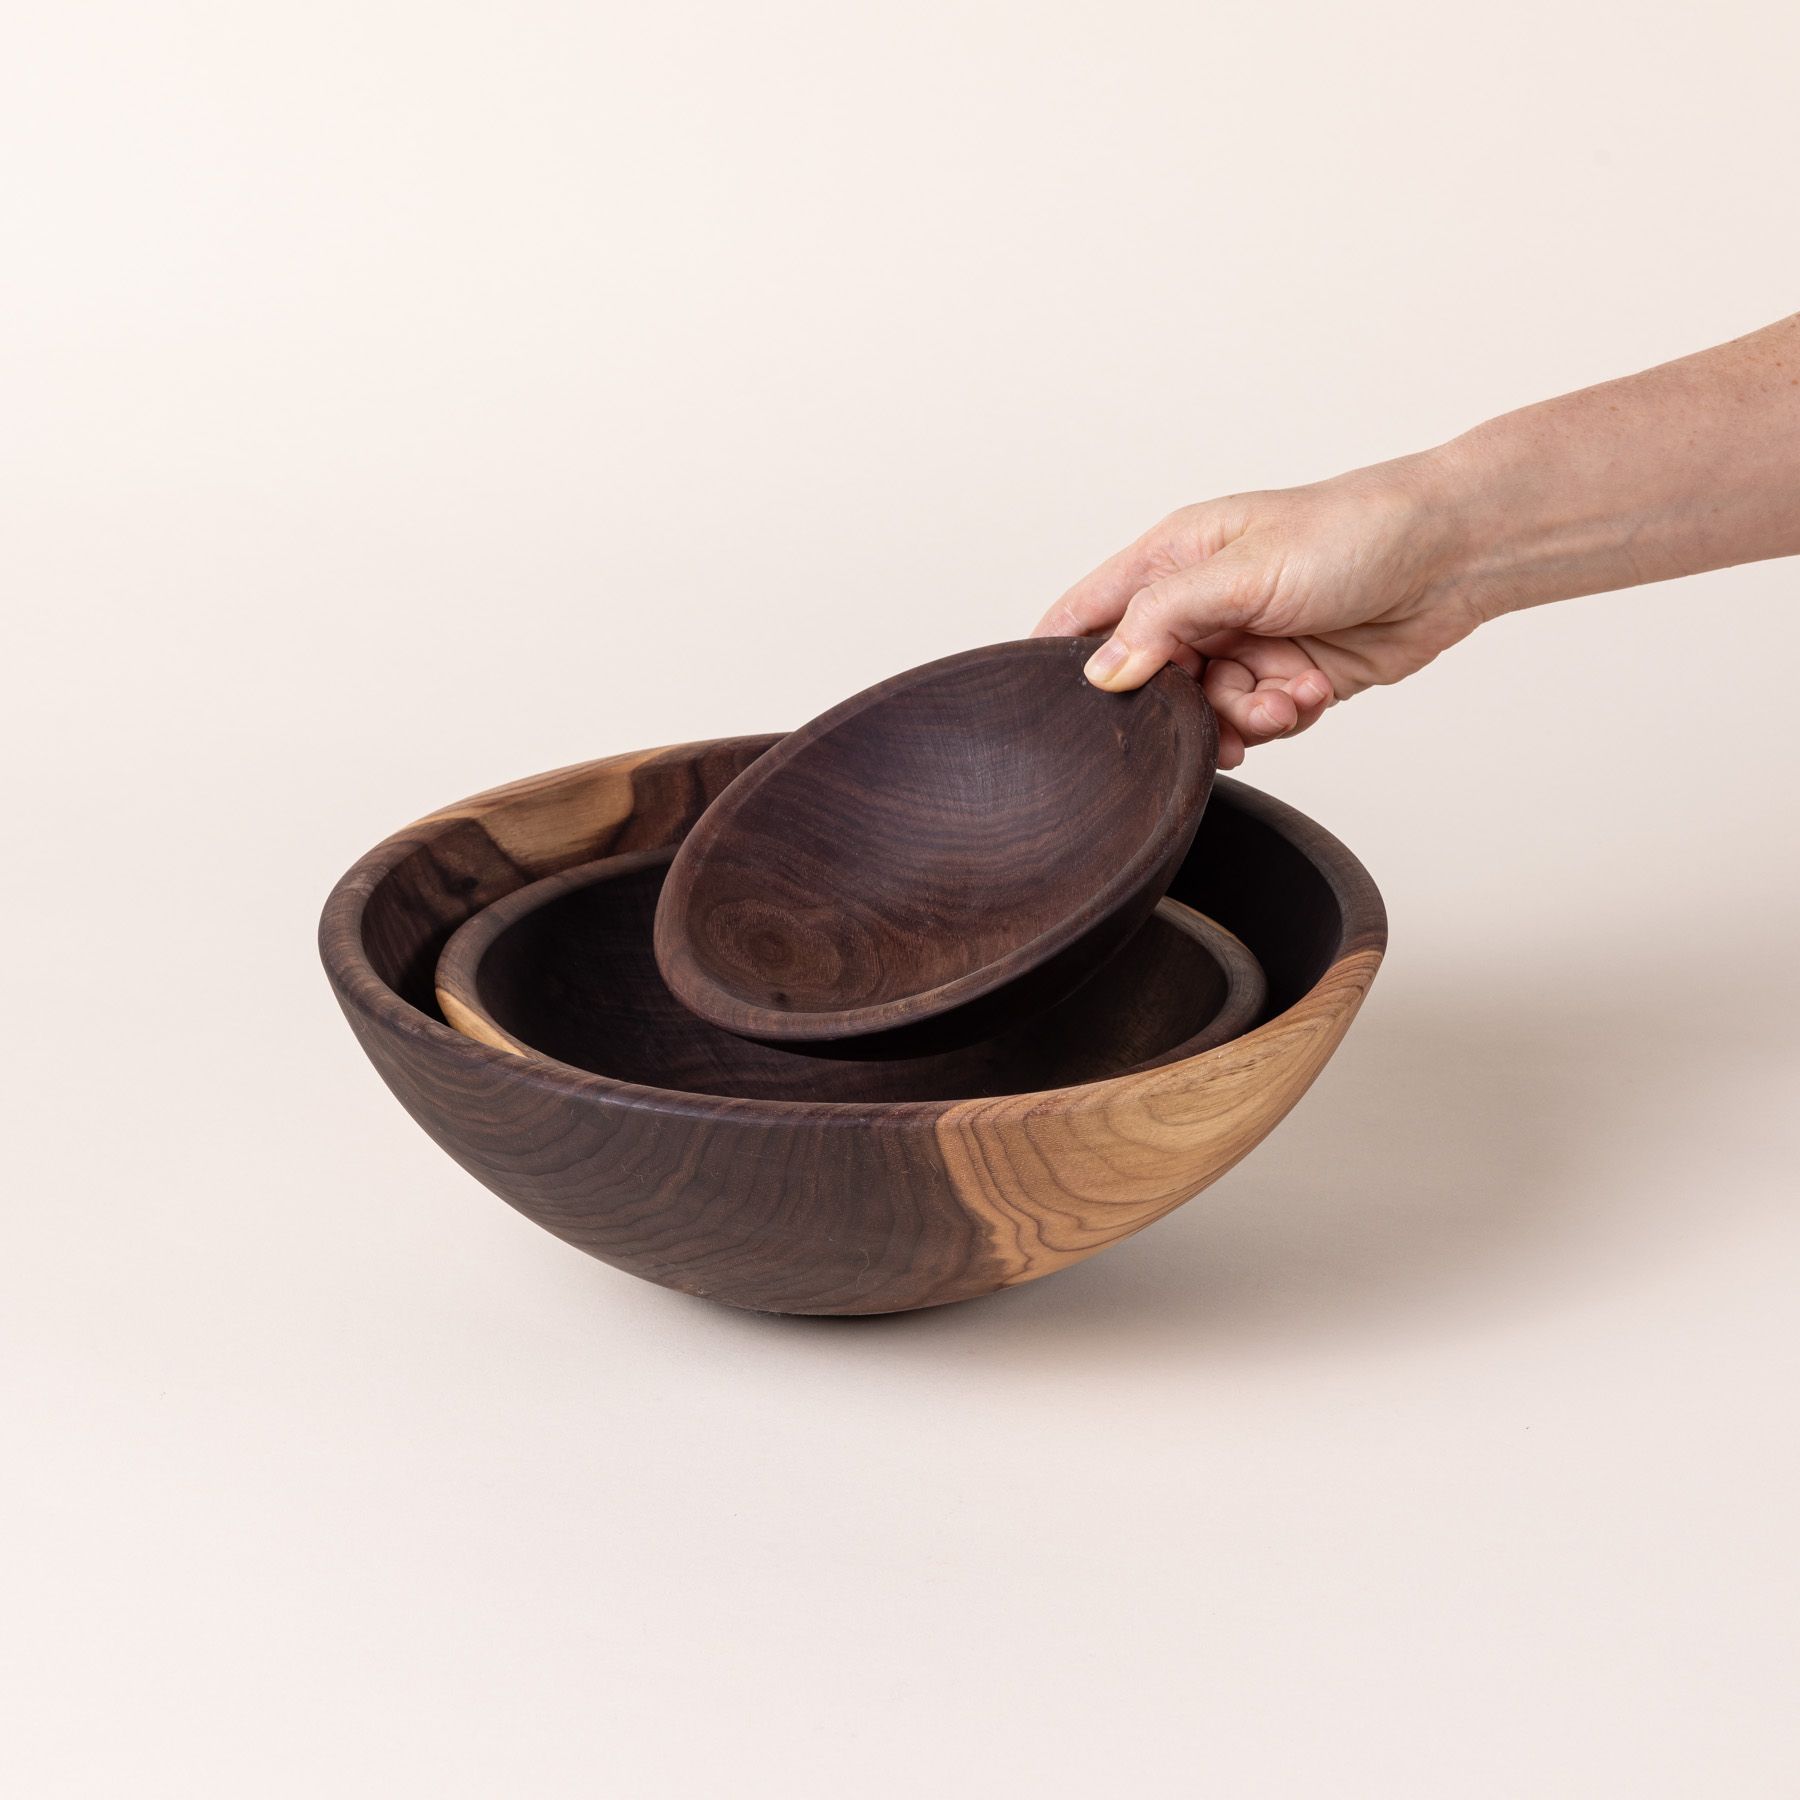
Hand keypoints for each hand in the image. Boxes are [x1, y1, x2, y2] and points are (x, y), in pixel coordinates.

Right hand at [1032, 454, 1484, 766]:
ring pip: (1204, 713)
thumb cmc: (1355, 532)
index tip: (1048, 710)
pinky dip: (1281, 718)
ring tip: (1284, 698)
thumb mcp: (1243, 571)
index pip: (1087, 613)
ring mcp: (1244, 644)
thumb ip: (1163, 619)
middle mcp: (1200, 604)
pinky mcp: (1285, 679)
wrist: (1454, 556)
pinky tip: (1312, 692)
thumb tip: (1100, 673)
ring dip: (1242, 718)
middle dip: (1178, 708)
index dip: (1060, 660)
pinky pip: (1256, 723)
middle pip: (1148, 682)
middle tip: (1211, 711)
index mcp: (1174, 558)